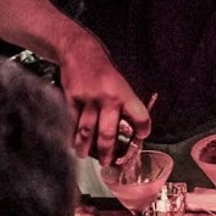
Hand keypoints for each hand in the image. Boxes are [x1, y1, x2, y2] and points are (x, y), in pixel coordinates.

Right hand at [59, 35, 148, 161]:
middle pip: (108, 133)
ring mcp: (88, 100)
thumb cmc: (104, 71)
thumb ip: (125, 105)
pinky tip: (72, 143)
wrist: (80, 53)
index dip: (144, 131)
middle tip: (107, 162)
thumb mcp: (122, 84)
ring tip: (86, 157)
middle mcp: (108, 99)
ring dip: (86, 148)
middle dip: (107, 152)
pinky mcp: (71, 99)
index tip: (141, 138)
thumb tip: (130, 129)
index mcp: (124, 95)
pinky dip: (71, 136)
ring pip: (87, 131)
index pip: (140, 117)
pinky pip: (71, 123)